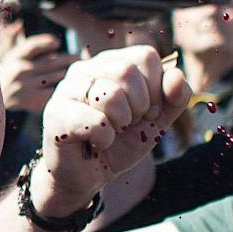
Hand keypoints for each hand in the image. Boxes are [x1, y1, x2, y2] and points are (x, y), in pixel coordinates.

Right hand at [0, 24, 75, 113]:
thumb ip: (13, 39)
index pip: (33, 45)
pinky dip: (60, 88)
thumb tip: (19, 25)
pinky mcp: (31, 99)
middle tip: (77, 57)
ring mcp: (25, 85)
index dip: (47, 42)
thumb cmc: (6, 74)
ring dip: (65, 73)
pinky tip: (66, 86)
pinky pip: (52, 92)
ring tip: (74, 71)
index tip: (58, 42)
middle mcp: (19, 70)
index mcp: (14, 57)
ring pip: (54, 77)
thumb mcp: (7, 56)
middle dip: (67, 59)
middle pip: (50, 62)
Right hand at [32, 46, 191, 215]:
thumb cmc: (120, 143)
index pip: (145, 55)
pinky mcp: (55, 113)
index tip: (147, 111)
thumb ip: (174, 98)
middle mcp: (86, 68)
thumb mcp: (156, 121)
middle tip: (128, 124)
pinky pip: (95, 122)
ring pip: (110, 95)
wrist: (88, 176)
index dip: (156, 88)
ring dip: (121, 123)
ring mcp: (67, 88)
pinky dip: (105, 140)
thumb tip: (177, 75)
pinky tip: (96, 143)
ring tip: (111, 132)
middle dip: (140, 106)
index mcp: (111, 62)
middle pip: (127, 70)